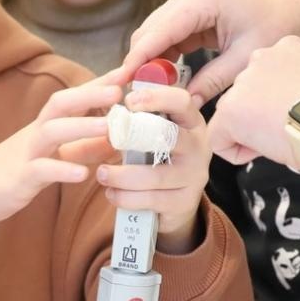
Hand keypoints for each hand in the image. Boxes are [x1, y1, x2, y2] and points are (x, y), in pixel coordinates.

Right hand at [0, 72, 123, 244]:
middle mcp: (36, 133)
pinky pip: (42, 170)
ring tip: (111, 127)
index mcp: (46, 125)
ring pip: (52, 131)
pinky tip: (83, 174)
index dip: (99, 84)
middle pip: (60, 103)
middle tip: (120, 90)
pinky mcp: (19, 177)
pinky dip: (62, 169)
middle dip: (90, 93)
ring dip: (82, 126)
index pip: (74, 97)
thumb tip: (118, 138)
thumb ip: (84, 148)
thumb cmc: (16, 171)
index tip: (127, 72)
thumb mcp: (54, 156)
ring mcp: (26, 153)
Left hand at [93, 85, 209, 253]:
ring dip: (122, 175)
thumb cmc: (156, 159)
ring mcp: (194, 176)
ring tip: (101, 173)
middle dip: (136, 137)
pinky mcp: (183, 202)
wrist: (174, 202)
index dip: (155, 97)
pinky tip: (112, 193)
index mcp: (190, 122)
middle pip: (170, 137)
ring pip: (155, 176)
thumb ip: (134, 117)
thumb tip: (101, 101)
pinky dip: (126, 197)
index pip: (181, 101)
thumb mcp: (151, 135)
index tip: (128, 101)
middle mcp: (197, 147)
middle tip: (110, 139)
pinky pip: (151, 200)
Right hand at [123, 0, 299, 104]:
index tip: (122, 85)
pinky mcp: (189, 12)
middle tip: (135, 97)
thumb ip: (212, 81)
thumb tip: (184, 106)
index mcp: (200, 0)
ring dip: (149, 63)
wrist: (292, 6)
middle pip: (148, 33)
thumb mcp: (244, 58)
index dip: (137, 61)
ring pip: (153, 36)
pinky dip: (162, 58)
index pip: (157, 34)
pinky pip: (166, 37)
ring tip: (148, 92)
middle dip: (139, 64)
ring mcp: (186, 2)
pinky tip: (165, 80)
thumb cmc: (275, 25)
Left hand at [209, 36, 299, 196]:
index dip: (281, 103)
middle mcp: (260, 56)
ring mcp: (242, 82)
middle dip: (261, 115)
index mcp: (288, 47)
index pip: (269, 77)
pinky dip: (237, 152)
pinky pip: (219, 139)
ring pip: (233, 116)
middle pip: (247, 94)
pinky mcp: (229, 110)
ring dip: (251, 133)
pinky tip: (266, 150)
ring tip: (283, 138)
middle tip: (290, 129)